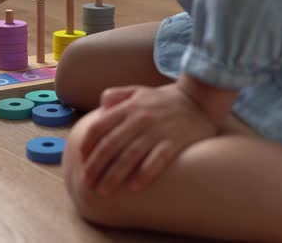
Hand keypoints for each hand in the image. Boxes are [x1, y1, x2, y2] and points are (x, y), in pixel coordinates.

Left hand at [79, 82, 219, 195]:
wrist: (200, 99)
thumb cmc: (165, 100)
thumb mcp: (138, 91)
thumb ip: (117, 95)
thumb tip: (100, 108)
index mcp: (128, 107)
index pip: (100, 127)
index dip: (88, 146)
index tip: (82, 161)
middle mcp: (140, 118)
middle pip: (111, 145)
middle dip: (96, 166)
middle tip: (87, 183)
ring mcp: (158, 130)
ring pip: (130, 155)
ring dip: (114, 175)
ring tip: (104, 191)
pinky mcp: (176, 141)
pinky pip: (158, 160)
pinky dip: (145, 173)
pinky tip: (133, 187)